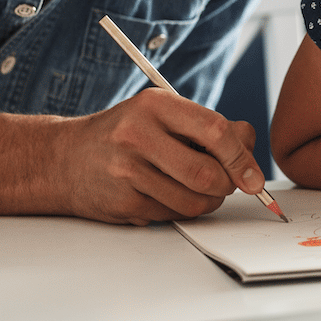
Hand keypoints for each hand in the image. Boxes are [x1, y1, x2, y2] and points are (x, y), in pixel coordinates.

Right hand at [54, 87, 263, 224]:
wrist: (65, 159)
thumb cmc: (126, 134)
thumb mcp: (163, 114)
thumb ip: (208, 127)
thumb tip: (249, 147)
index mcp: (156, 105)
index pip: (215, 131)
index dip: (242, 158)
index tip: (254, 177)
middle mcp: (138, 134)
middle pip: (208, 174)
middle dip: (227, 185)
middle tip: (226, 183)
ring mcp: (127, 170)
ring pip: (194, 202)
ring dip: (207, 202)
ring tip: (195, 188)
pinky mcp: (122, 201)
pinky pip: (172, 215)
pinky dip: (180, 210)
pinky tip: (164, 194)